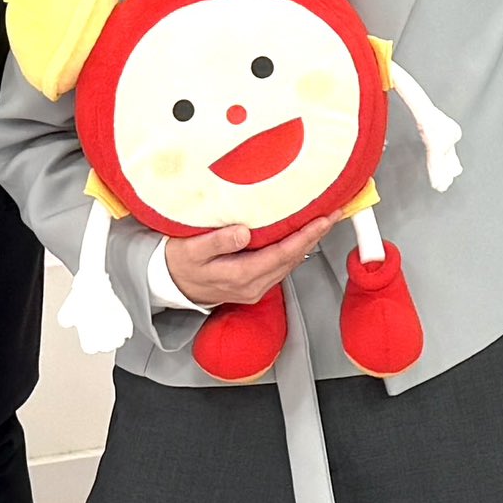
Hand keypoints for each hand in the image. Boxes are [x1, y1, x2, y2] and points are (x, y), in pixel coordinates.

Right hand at [165, 218, 327, 309]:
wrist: (168, 283)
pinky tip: (303, 236)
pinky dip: (296, 249)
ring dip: (308, 242)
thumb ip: (217, 242)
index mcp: (241, 276)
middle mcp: (253, 286)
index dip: (305, 236)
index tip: (322, 219)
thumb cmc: (178, 262)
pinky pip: (281, 265)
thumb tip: (244, 233)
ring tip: (324, 221)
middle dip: (315, 236)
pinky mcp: (254, 285)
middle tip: (334, 213)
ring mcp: (255, 288)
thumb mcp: (191, 250)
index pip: (282, 254)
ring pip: (289, 263)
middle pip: (292, 259)